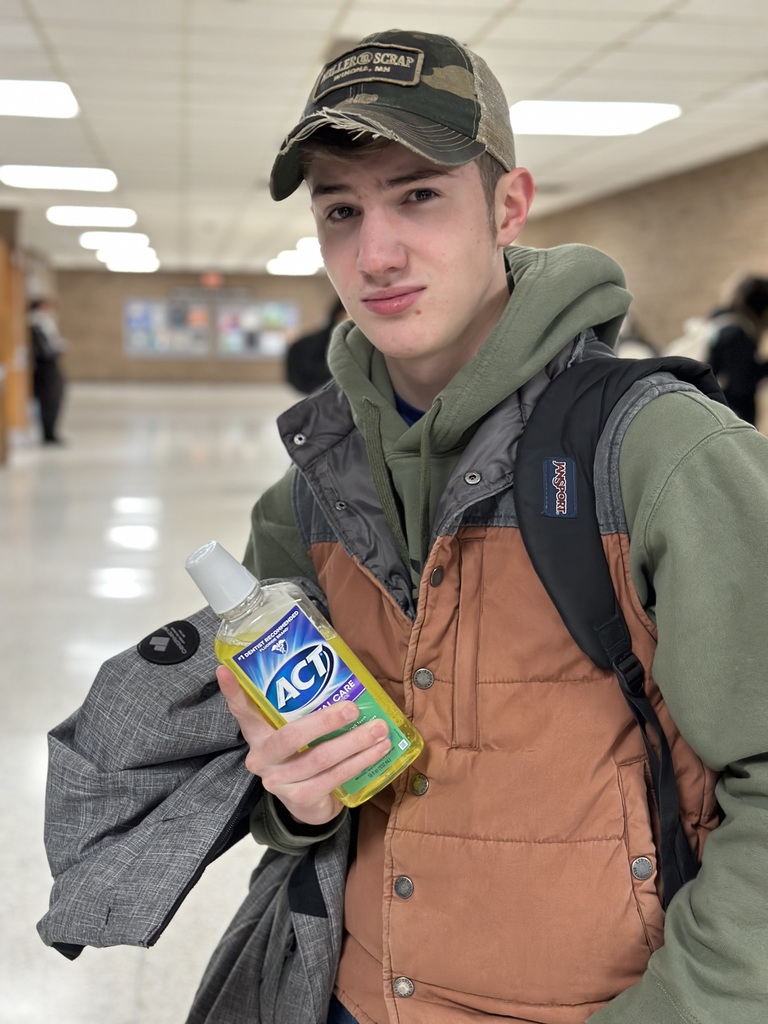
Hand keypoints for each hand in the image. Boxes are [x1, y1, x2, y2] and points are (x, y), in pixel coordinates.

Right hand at [216, 665, 390, 825]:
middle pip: (292, 736)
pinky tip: (378, 751)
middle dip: (326, 721)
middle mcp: (262, 759)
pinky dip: (360, 762)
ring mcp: (279, 782)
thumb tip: (339, 674)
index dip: (233, 692)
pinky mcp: (300, 799)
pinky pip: (334, 777)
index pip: (242, 712)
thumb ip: (304, 711)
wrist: (311, 803)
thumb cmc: (305, 754)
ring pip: (321, 758)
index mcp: (258, 736)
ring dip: (355, 742)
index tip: (224, 670)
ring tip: (379, 729)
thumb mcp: (299, 732)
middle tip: (353, 707)